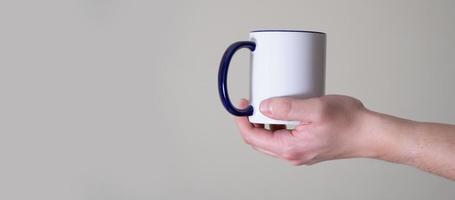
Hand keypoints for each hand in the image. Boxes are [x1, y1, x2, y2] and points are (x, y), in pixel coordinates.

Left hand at [235, 95, 376, 164]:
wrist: (370, 134)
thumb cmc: (350, 123)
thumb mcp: (315, 109)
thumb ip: (287, 108)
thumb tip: (264, 107)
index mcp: (290, 148)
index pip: (253, 138)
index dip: (242, 121)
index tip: (241, 105)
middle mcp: (293, 154)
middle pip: (259, 140)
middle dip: (251, 122)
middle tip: (251, 102)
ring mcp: (299, 152)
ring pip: (271, 139)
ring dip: (265, 123)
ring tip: (267, 103)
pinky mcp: (306, 147)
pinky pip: (284, 137)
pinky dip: (278, 124)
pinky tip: (284, 111)